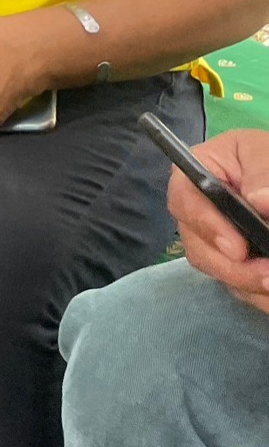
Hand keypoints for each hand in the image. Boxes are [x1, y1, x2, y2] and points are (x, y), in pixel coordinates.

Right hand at [170, 128, 268, 316]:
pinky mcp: (230, 257)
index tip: (237, 249)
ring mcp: (212, 236)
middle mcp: (199, 208)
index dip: (206, 226)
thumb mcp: (265, 154)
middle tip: (267, 277)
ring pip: (214, 268)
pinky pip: (233, 283)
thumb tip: (259, 201)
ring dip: (244, 283)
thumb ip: (262, 174)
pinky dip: (254, 293)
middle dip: (231, 267)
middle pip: (196, 244)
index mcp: (200, 172)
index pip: (185, 199)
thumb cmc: (267, 157)